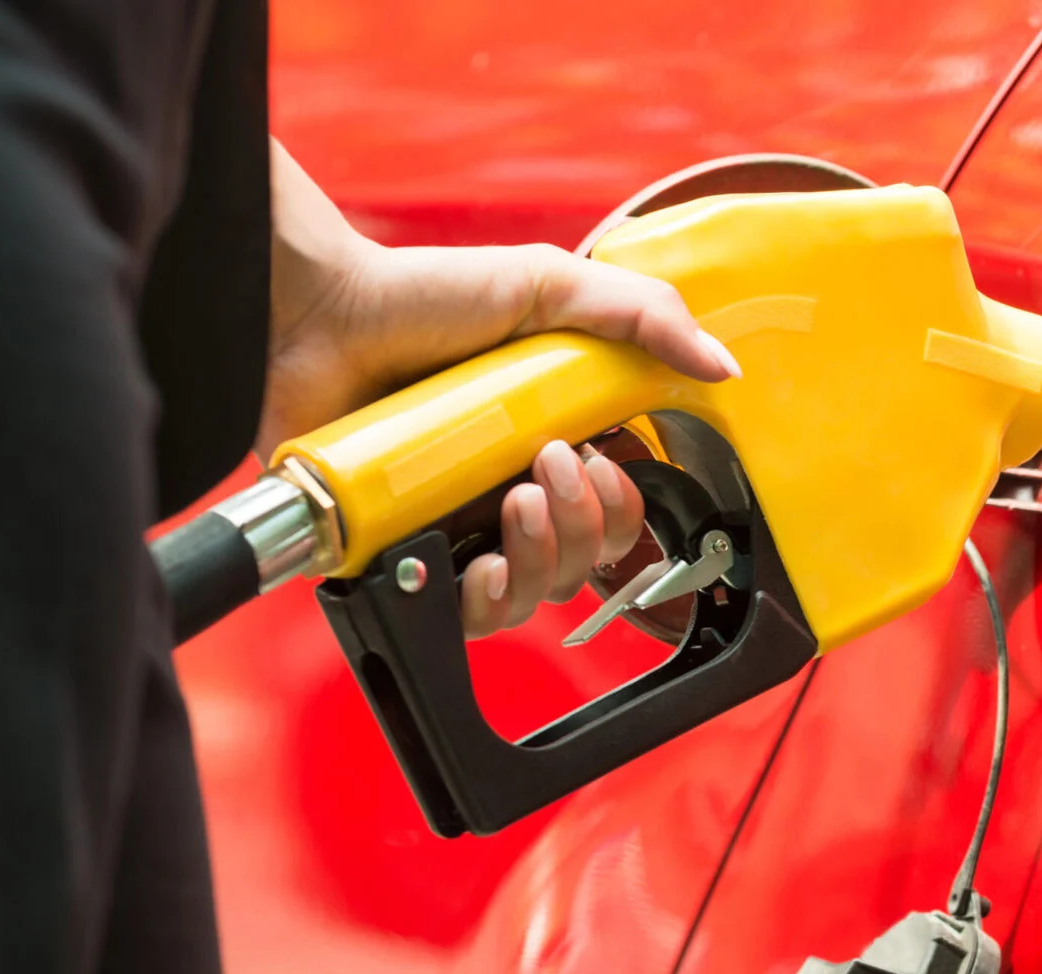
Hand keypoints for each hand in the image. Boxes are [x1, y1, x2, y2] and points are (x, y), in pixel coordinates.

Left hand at [261, 141, 739, 637]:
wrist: (318, 314)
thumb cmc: (418, 295)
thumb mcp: (547, 286)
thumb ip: (643, 317)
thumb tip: (723, 369)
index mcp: (550, 441)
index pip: (617, 509)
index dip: (626, 502)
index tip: (604, 455)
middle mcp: (507, 494)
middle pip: (588, 560)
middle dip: (590, 523)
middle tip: (551, 462)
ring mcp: (457, 531)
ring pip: (538, 596)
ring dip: (550, 554)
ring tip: (515, 498)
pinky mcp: (404, 560)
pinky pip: (466, 620)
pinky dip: (493, 599)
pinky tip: (486, 560)